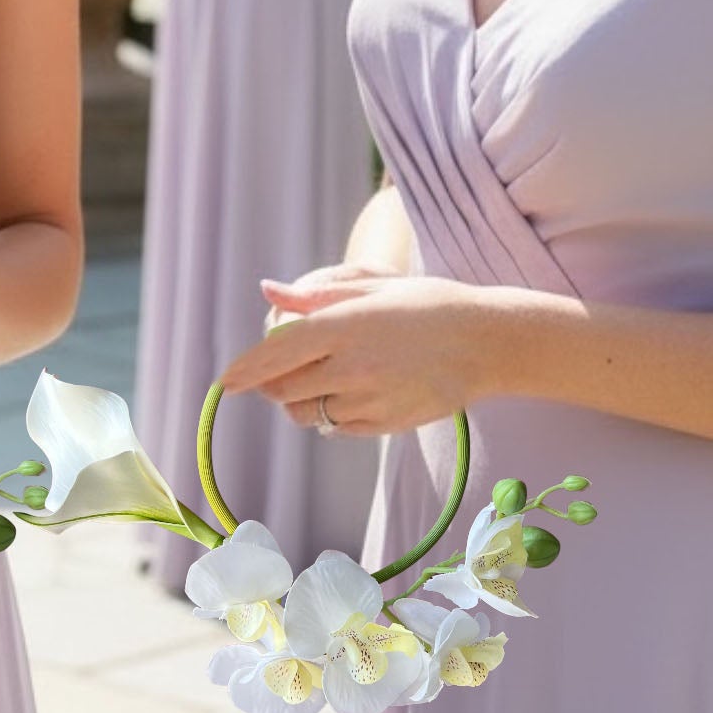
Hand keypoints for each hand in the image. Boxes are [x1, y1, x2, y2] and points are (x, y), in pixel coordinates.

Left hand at [216, 265, 510, 438]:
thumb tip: (270, 291)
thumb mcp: (371, 285)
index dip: (245, 369)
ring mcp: (370, 401)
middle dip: (271, 381)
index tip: (224, 381)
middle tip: (283, 366)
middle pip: (283, 389)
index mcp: (344, 326)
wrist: (488, 342)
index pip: (276, 353)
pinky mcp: (387, 425)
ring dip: (299, 400)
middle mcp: (353, 367)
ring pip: (306, 413)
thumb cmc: (426, 303)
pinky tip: (351, 390)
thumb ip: (316, 292)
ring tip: (319, 377)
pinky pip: (337, 427)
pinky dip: (330, 414)